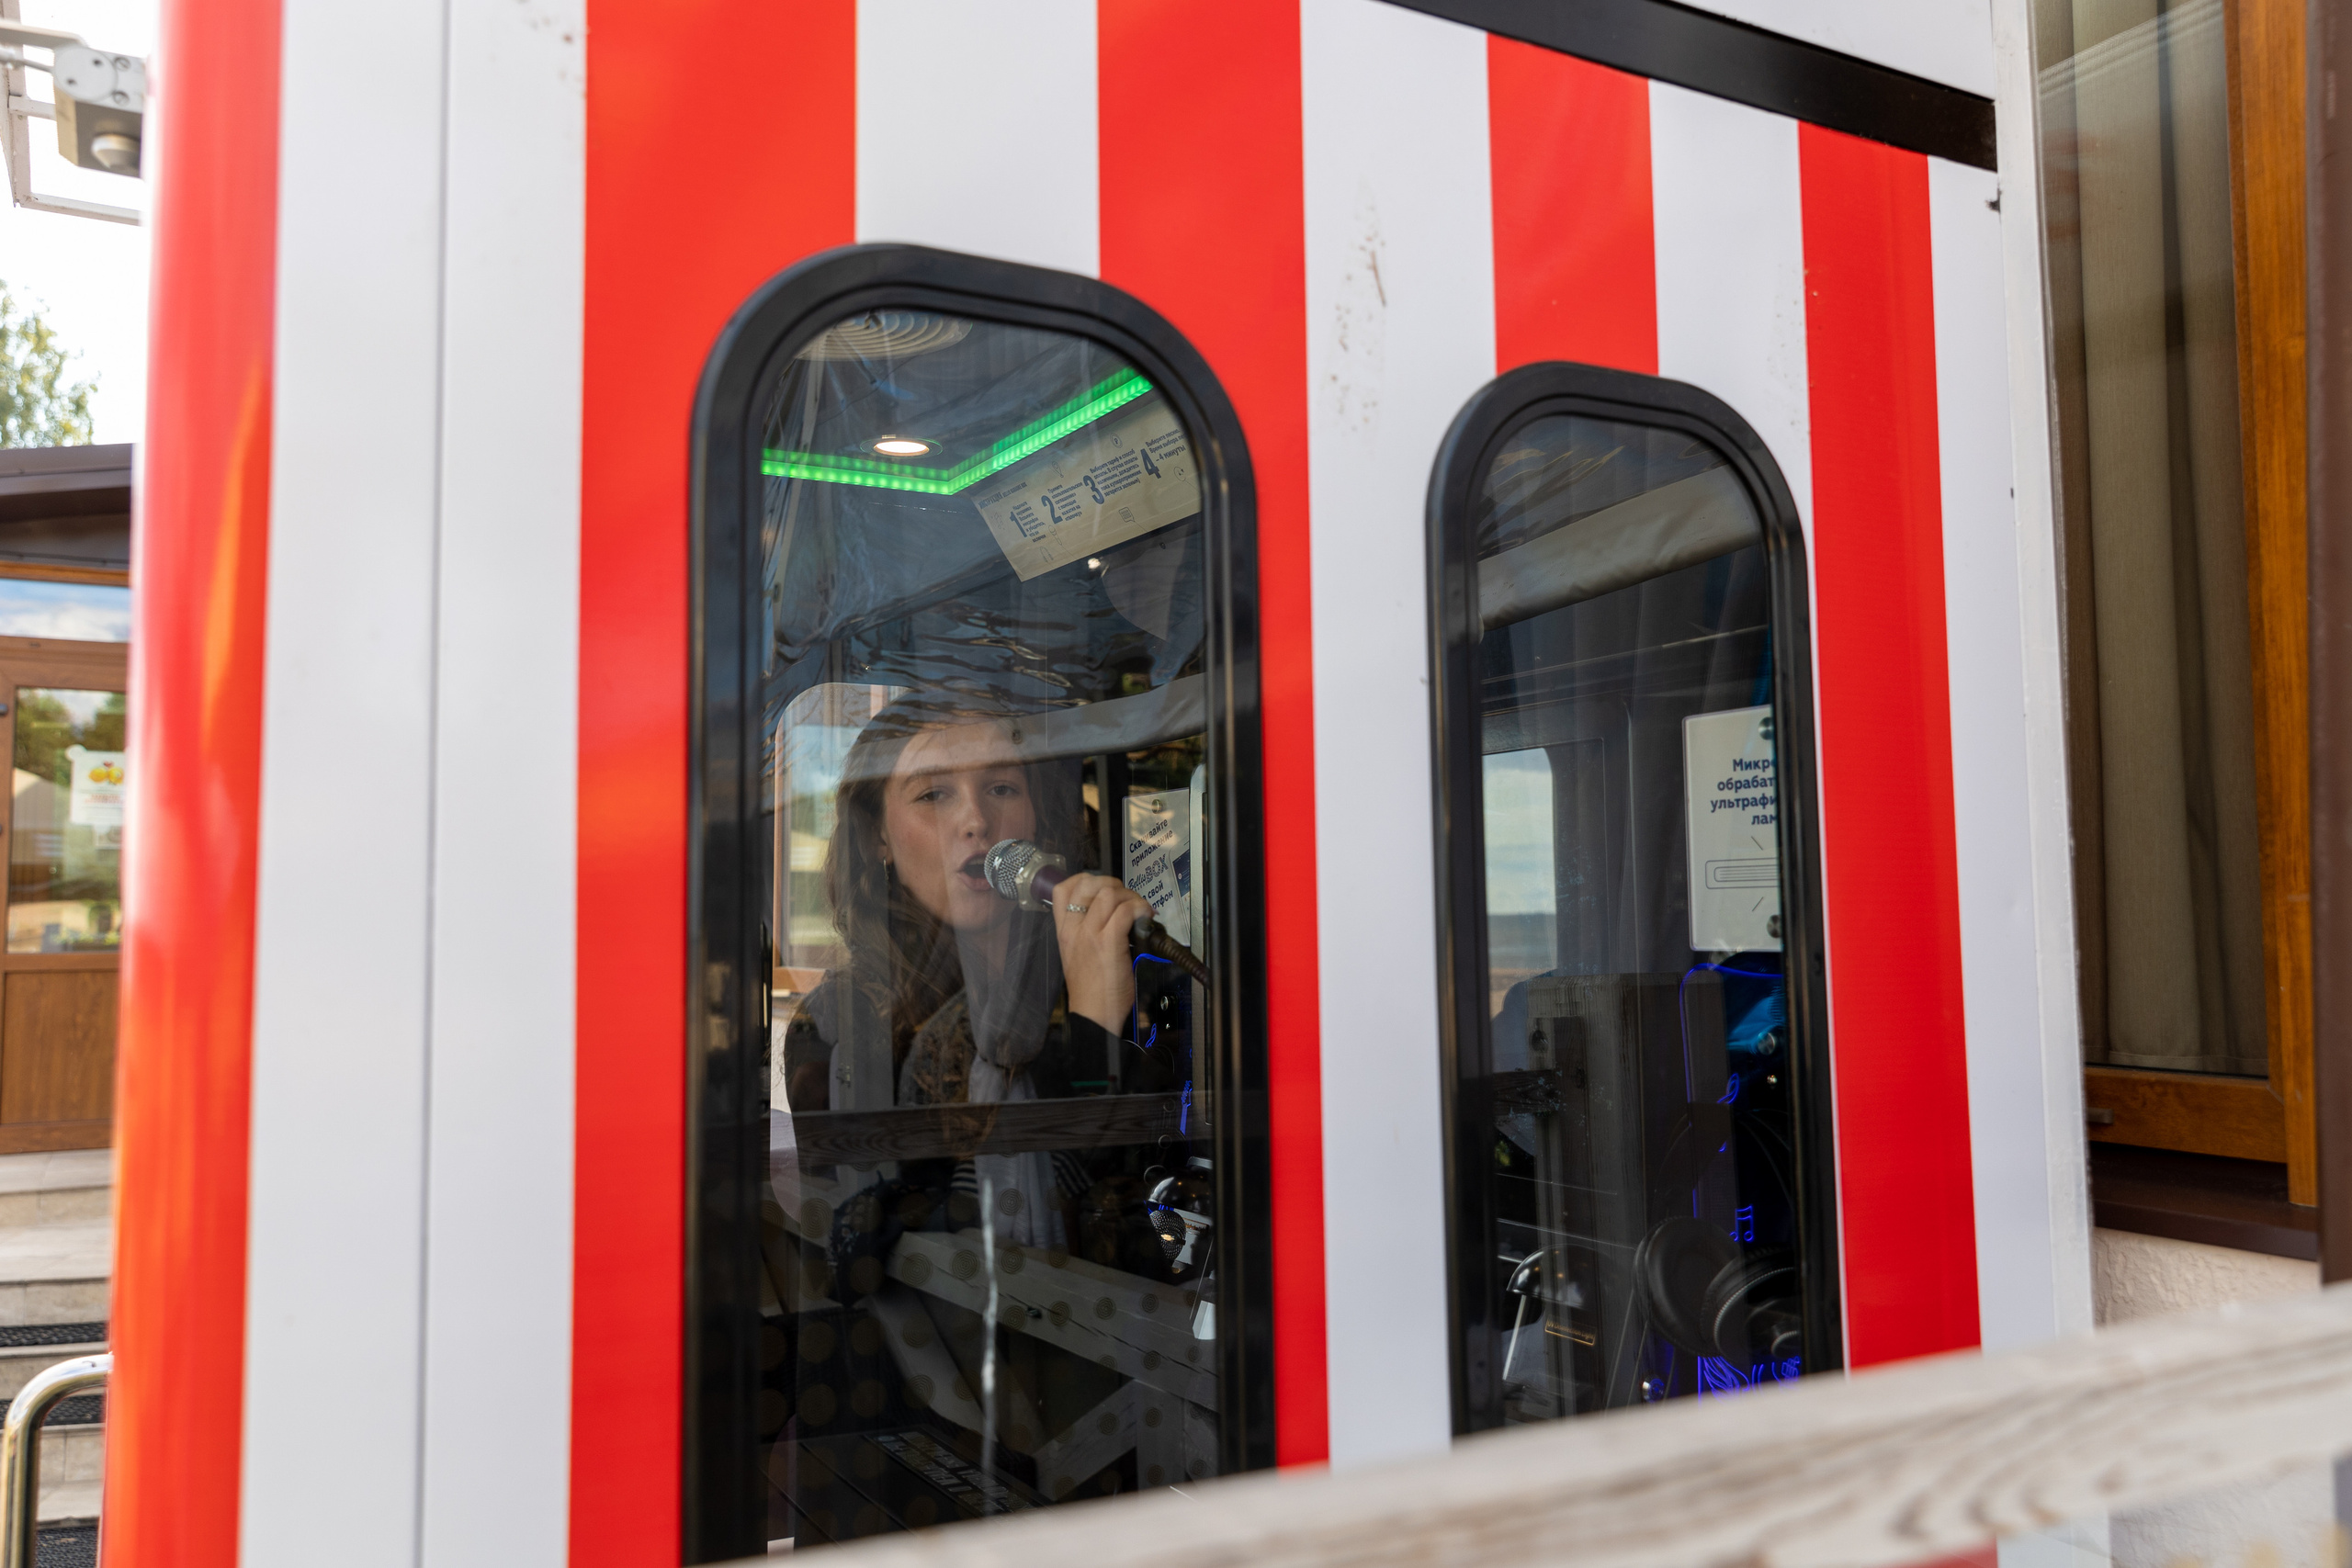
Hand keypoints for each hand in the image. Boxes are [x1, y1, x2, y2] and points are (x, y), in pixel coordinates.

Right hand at [1050, 872, 1153, 1033]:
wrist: (1092, 1015)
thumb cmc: (1090, 990)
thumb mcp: (1077, 956)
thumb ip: (1085, 934)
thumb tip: (1110, 914)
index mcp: (1063, 932)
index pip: (1062, 889)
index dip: (1085, 879)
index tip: (1103, 887)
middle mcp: (1073, 929)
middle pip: (1089, 885)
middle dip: (1114, 885)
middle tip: (1127, 899)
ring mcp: (1090, 935)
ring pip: (1109, 894)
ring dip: (1130, 896)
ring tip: (1139, 910)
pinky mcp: (1109, 942)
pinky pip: (1126, 911)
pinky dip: (1140, 908)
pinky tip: (1146, 918)